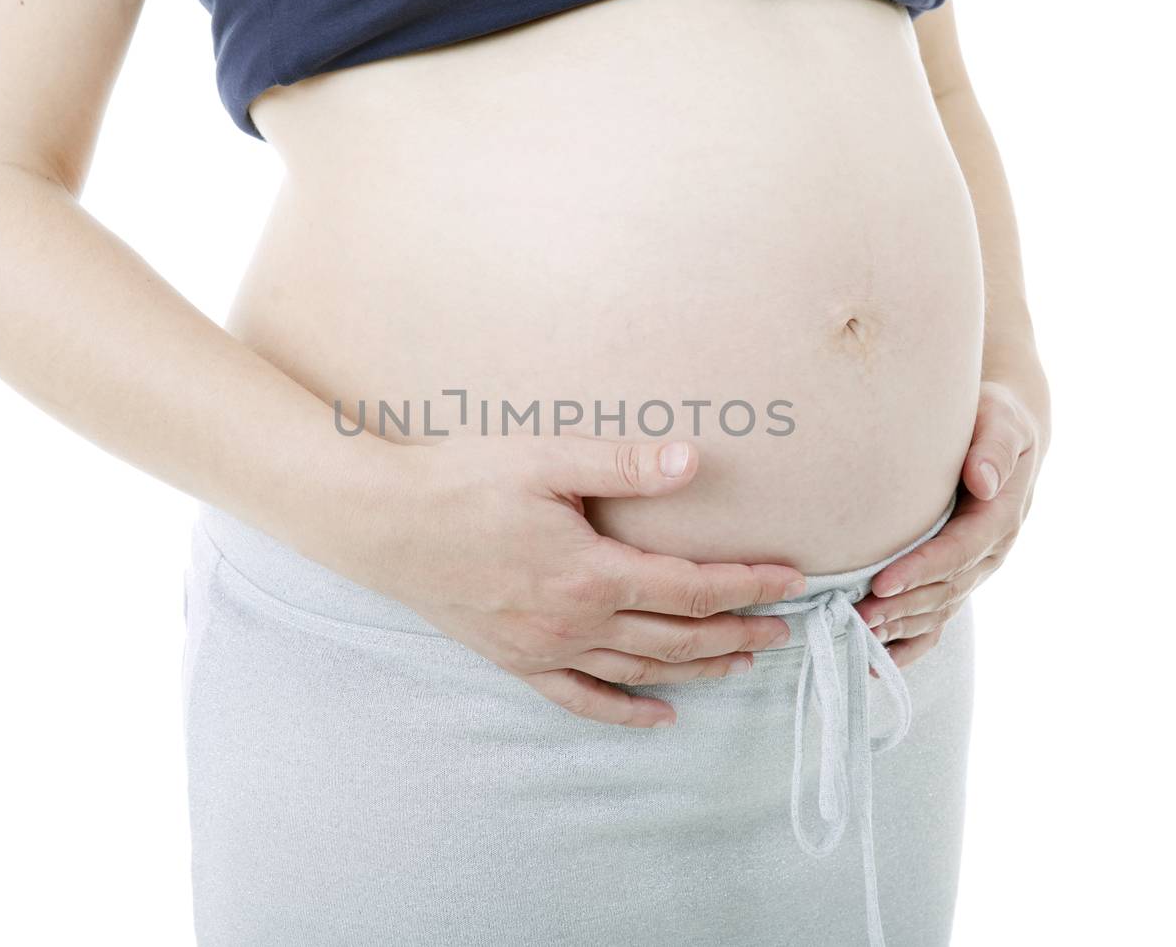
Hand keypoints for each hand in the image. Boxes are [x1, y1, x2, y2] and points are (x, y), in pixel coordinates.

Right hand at [384, 436, 801, 728]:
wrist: (384, 525)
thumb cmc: (463, 481)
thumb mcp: (546, 459)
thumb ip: (623, 465)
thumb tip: (692, 462)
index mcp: (591, 573)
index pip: (692, 588)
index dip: (747, 586)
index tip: (791, 581)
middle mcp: (575, 622)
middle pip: (678, 638)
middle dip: (738, 633)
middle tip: (784, 630)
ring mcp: (545, 649)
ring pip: (640, 671)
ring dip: (699, 669)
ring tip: (743, 664)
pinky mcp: (516, 661)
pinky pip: (581, 699)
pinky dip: (626, 713)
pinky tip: (661, 717)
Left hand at [855, 376, 1049, 666]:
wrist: (1001, 433)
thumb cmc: (995, 418)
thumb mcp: (1003, 421)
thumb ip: (994, 448)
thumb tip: (983, 480)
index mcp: (1000, 517)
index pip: (959, 551)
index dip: (922, 569)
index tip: (882, 581)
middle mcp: (988, 553)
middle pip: (944, 589)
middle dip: (902, 606)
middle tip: (857, 617)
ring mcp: (972, 570)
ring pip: (938, 610)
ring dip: (900, 626)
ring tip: (858, 634)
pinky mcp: (955, 578)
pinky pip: (936, 621)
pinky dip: (909, 645)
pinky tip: (877, 663)